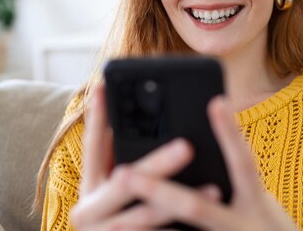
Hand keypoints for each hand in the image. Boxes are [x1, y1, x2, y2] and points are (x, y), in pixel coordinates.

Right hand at [69, 85, 218, 229]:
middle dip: (157, 164)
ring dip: (180, 202)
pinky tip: (204, 224)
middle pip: (123, 183)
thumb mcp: (113, 192)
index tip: (104, 85)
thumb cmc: (118, 219)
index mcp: (88, 188)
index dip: (97, 115)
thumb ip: (122, 161)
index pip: (92, 145)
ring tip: (215, 189)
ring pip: (143, 218)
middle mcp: (87, 212)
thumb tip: (140, 121)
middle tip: (187, 147)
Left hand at [115, 96, 299, 230]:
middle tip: (124, 174)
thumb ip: (237, 177)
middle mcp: (244, 226)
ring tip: (118, 218)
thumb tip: (215, 137)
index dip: (230, 133)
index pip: (243, 163)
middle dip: (158, 191)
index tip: (215, 101)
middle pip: (196, 208)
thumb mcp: (260, 201)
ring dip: (148, 227)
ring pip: (187, 229)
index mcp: (257, 202)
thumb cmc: (266, 225)